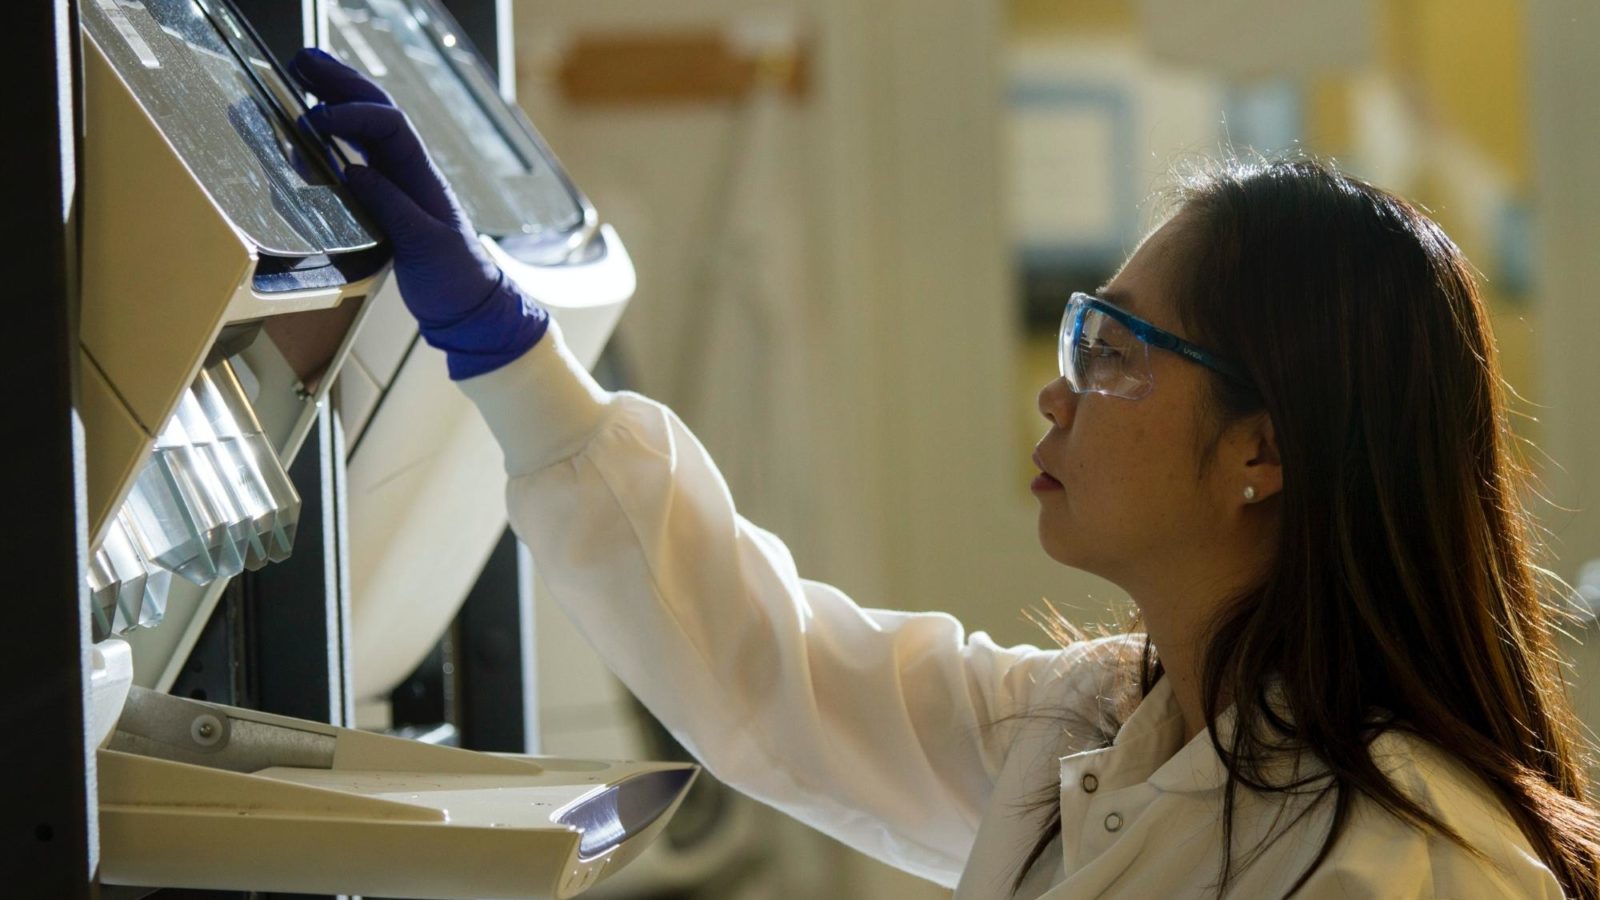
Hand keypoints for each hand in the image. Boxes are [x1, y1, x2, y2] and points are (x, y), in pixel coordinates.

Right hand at [289, 47, 546, 379]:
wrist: (469, 305)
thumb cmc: (456, 278)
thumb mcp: (426, 246)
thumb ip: (392, 207)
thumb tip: (353, 171)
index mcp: (424, 177)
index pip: (389, 126)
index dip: (353, 114)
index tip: (317, 119)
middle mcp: (412, 172)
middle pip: (377, 112)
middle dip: (342, 82)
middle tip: (302, 58)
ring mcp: (400, 183)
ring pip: (367, 127)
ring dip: (337, 98)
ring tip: (302, 73)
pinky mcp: (387, 200)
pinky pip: (360, 154)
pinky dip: (336, 134)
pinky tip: (314, 124)